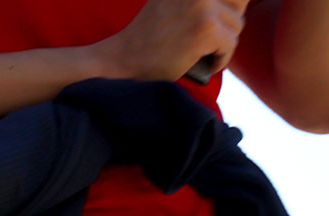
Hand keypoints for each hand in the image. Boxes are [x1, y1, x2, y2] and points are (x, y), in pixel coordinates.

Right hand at [99, 0, 248, 80]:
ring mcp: (202, 6)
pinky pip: (231, 45)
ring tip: (196, 50)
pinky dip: (219, 60)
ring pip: (237, 25)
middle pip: (239, 3)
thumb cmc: (148, 37)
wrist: (119, 62)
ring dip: (221, 43)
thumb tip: (242, 2)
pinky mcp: (206, 29)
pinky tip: (200, 63)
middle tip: (199, 38)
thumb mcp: (175, 1)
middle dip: (225, 23)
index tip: (204, 26)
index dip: (227, 6)